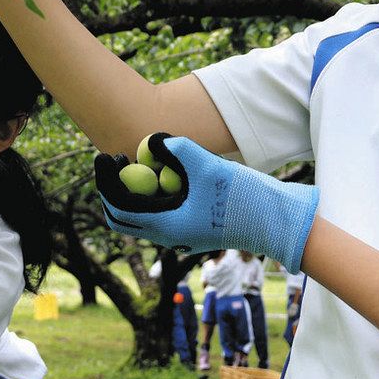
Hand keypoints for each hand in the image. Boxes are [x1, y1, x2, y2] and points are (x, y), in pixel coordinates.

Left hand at [94, 132, 319, 273]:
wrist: (276, 222)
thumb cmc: (242, 197)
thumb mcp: (206, 165)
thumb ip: (176, 148)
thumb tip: (149, 140)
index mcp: (165, 227)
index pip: (118, 207)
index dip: (105, 181)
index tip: (103, 156)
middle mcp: (169, 238)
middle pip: (123, 217)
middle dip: (113, 189)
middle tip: (115, 160)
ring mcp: (180, 237)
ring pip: (142, 216)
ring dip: (133, 191)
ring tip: (139, 160)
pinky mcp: (192, 230)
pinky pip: (160, 214)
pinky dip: (153, 195)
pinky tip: (165, 171)